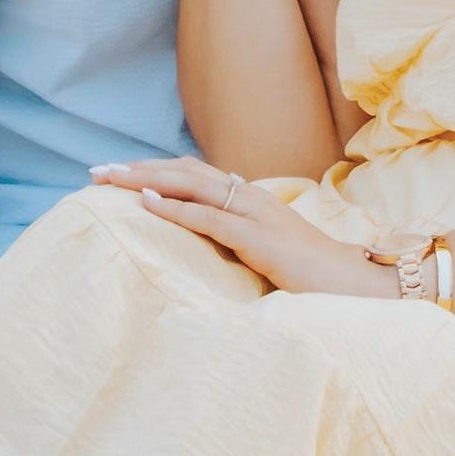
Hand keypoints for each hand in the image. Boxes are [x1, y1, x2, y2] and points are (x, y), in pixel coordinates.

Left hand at [90, 157, 395, 298]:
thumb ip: (240, 241)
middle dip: (138, 168)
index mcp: (253, 199)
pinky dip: (175, 208)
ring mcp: (258, 215)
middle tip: (96, 171)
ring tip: (109, 178)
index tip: (116, 174)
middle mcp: (253, 197)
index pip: (195, 173)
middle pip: (186, 170)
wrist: (359, 287)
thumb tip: (208, 240)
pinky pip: (210, 218)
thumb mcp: (268, 253)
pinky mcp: (261, 240)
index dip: (154, 170)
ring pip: (192, 185)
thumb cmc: (315, 277)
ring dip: (146, 180)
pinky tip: (146, 204)